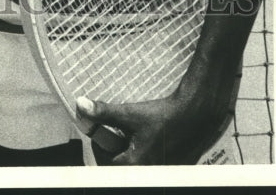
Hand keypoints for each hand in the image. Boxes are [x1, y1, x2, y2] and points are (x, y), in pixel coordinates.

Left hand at [75, 88, 231, 164]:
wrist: (194, 114)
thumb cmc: (163, 115)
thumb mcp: (130, 113)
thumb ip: (103, 112)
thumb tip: (81, 104)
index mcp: (136, 164)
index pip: (106, 163)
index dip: (100, 147)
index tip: (102, 133)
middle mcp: (149, 172)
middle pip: (122, 165)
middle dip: (116, 149)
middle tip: (118, 132)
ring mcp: (163, 171)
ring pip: (137, 164)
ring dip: (131, 151)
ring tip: (135, 134)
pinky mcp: (173, 168)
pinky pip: (152, 163)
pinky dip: (146, 152)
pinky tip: (150, 138)